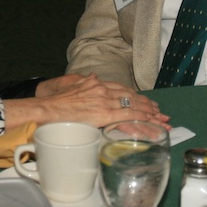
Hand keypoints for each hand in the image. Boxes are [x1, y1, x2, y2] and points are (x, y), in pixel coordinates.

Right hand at [6, 74, 169, 129]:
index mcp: (96, 83)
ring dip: (151, 115)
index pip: (123, 89)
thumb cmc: (52, 98)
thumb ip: (83, 81)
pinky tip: (151, 127)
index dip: (137, 96)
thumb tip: (93, 78)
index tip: (147, 102)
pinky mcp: (103, 114)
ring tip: (163, 122)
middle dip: (149, 107)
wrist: (44, 106)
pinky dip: (142, 122)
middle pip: (132, 97)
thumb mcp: (70, 83)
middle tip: (161, 114)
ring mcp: (104, 101)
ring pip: (134, 107)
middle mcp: (103, 90)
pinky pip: (128, 118)